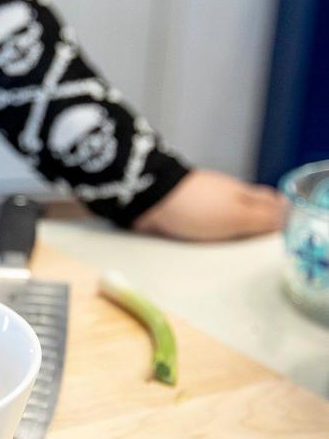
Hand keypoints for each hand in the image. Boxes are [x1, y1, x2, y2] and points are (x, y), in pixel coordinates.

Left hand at [133, 169, 287, 241]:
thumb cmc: (195, 206)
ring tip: (241, 245)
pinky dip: (211, 231)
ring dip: (234, 227)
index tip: (287, 228)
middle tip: (266, 237)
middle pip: (250, 207)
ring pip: (227, 214)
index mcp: (244, 194)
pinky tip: (210, 242)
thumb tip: (289, 219)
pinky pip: (204, 223)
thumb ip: (263, 218)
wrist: (149, 199)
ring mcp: (204, 202)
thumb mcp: (237, 217)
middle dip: (259, 220)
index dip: (281, 214)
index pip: (271, 202)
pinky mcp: (183, 212)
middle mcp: (226, 195)